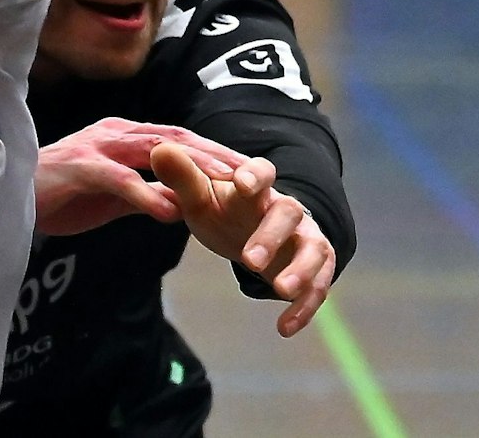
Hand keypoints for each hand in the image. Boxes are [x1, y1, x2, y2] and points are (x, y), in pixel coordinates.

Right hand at [35, 117, 247, 236]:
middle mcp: (114, 132)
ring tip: (226, 186)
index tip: (256, 173)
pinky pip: (117, 179)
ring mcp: (95, 147)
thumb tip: (186, 203)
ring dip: (193, 167)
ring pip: (153, 150)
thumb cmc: (60, 195)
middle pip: (176, 138)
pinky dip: (144, 193)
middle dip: (217, 155)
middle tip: (255, 175)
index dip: (219, 153)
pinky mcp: (77, 168)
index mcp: (125, 136)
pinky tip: (169, 213)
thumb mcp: (114, 196)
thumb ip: (148, 192)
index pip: (181, 140)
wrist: (9, 200)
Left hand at [151, 143, 335, 336]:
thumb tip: (160, 149)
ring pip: (315, 250)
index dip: (255, 176)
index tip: (244, 184)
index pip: (262, 171)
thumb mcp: (197, 198)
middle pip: (289, 213)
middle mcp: (286, 209)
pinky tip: (284, 328)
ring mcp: (305, 238)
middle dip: (272, 235)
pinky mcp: (315, 268)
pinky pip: (318, 287)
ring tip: (280, 290)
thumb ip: (182, 178)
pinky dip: (304, 308)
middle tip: (249, 260)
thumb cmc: (221, 210)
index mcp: (255, 187)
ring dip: (301, 270)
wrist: (248, 231)